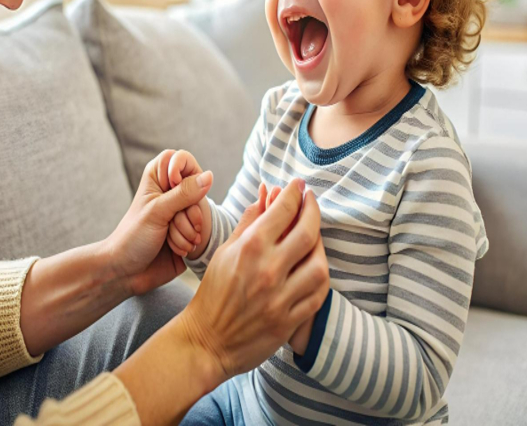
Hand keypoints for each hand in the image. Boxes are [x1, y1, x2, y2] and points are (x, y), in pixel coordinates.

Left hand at [105, 149, 213, 295]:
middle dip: (185, 210)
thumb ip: (184, 193)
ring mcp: (181, 212)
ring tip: (169, 239)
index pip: (182, 158)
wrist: (127, 272)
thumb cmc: (133, 237)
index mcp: (157, 178)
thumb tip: (209, 176)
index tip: (171, 185)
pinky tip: (176, 250)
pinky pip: (201, 231)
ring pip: (200, 211)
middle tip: (169, 222)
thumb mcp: (158, 211)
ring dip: (186, 229)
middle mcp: (171, 192)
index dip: (180, 172)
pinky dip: (188, 241)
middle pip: (197, 188)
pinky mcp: (188, 231)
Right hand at [178, 178, 329, 378]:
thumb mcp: (225, 251)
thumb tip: (266, 195)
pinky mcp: (288, 321)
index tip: (300, 186)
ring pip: (319, 265)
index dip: (295, 193)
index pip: (282, 210)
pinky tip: (315, 267)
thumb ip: (248, 221)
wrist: (206, 340)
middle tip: (311, 201)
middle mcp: (267, 271)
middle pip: (307, 232)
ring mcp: (280, 298)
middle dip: (313, 210)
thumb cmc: (213, 293)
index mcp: (249, 248)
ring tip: (314, 237)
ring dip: (320, 246)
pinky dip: (320, 278)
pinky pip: (317, 296)